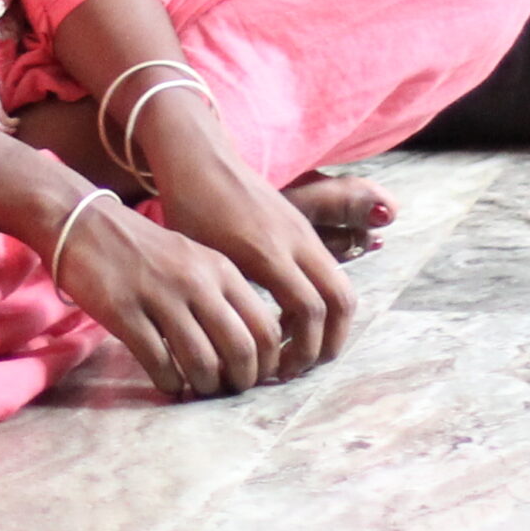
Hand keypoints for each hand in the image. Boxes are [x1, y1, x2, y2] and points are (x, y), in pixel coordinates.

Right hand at [39, 185, 295, 399]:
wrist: (86, 223)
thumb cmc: (146, 250)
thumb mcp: (195, 260)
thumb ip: (222, 297)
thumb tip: (247, 352)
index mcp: (221, 269)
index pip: (266, 327)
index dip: (266, 364)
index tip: (254, 377)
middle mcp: (197, 282)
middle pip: (241, 350)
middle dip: (239, 382)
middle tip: (227, 390)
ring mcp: (160, 296)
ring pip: (202, 363)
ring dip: (204, 387)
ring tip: (197, 389)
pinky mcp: (125, 312)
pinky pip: (159, 363)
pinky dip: (168, 384)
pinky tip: (167, 383)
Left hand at [137, 109, 356, 382]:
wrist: (199, 157)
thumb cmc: (188, 209)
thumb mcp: (204, 260)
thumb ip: (230, 302)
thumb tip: (239, 354)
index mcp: (267, 252)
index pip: (309, 312)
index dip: (301, 351)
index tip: (278, 373)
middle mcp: (296, 240)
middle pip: (341, 302)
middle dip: (329, 343)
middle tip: (300, 369)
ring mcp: (304, 231)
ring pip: (341, 287)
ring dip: (329, 325)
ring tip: (297, 350)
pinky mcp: (303, 227)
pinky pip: (329, 273)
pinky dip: (321, 303)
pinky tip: (287, 319)